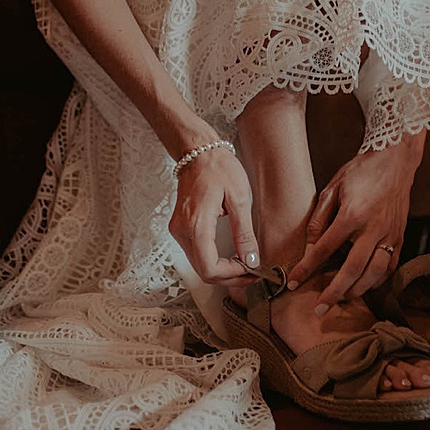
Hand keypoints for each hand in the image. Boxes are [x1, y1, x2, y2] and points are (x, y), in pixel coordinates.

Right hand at [167, 145, 257, 289]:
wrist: (198, 152)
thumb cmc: (218, 168)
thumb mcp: (239, 199)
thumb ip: (244, 233)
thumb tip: (251, 260)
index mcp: (196, 224)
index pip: (210, 268)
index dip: (232, 275)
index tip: (251, 270)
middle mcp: (182, 231)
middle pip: (203, 271)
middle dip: (229, 277)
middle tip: (251, 273)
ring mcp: (178, 230)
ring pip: (198, 265)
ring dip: (221, 271)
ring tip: (244, 265)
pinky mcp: (180, 228)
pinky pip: (196, 254)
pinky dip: (213, 261)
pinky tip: (229, 257)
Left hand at [294, 134, 426, 310]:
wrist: (395, 159)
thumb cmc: (360, 172)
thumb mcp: (332, 188)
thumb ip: (319, 219)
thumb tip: (310, 248)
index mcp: (352, 215)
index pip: (324, 250)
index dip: (306, 268)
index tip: (292, 282)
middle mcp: (373, 228)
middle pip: (352, 270)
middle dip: (334, 293)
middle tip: (319, 309)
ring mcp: (390, 234)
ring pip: (374, 274)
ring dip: (356, 291)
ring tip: (340, 298)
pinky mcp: (400, 237)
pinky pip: (389, 267)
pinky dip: (376, 281)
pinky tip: (363, 285)